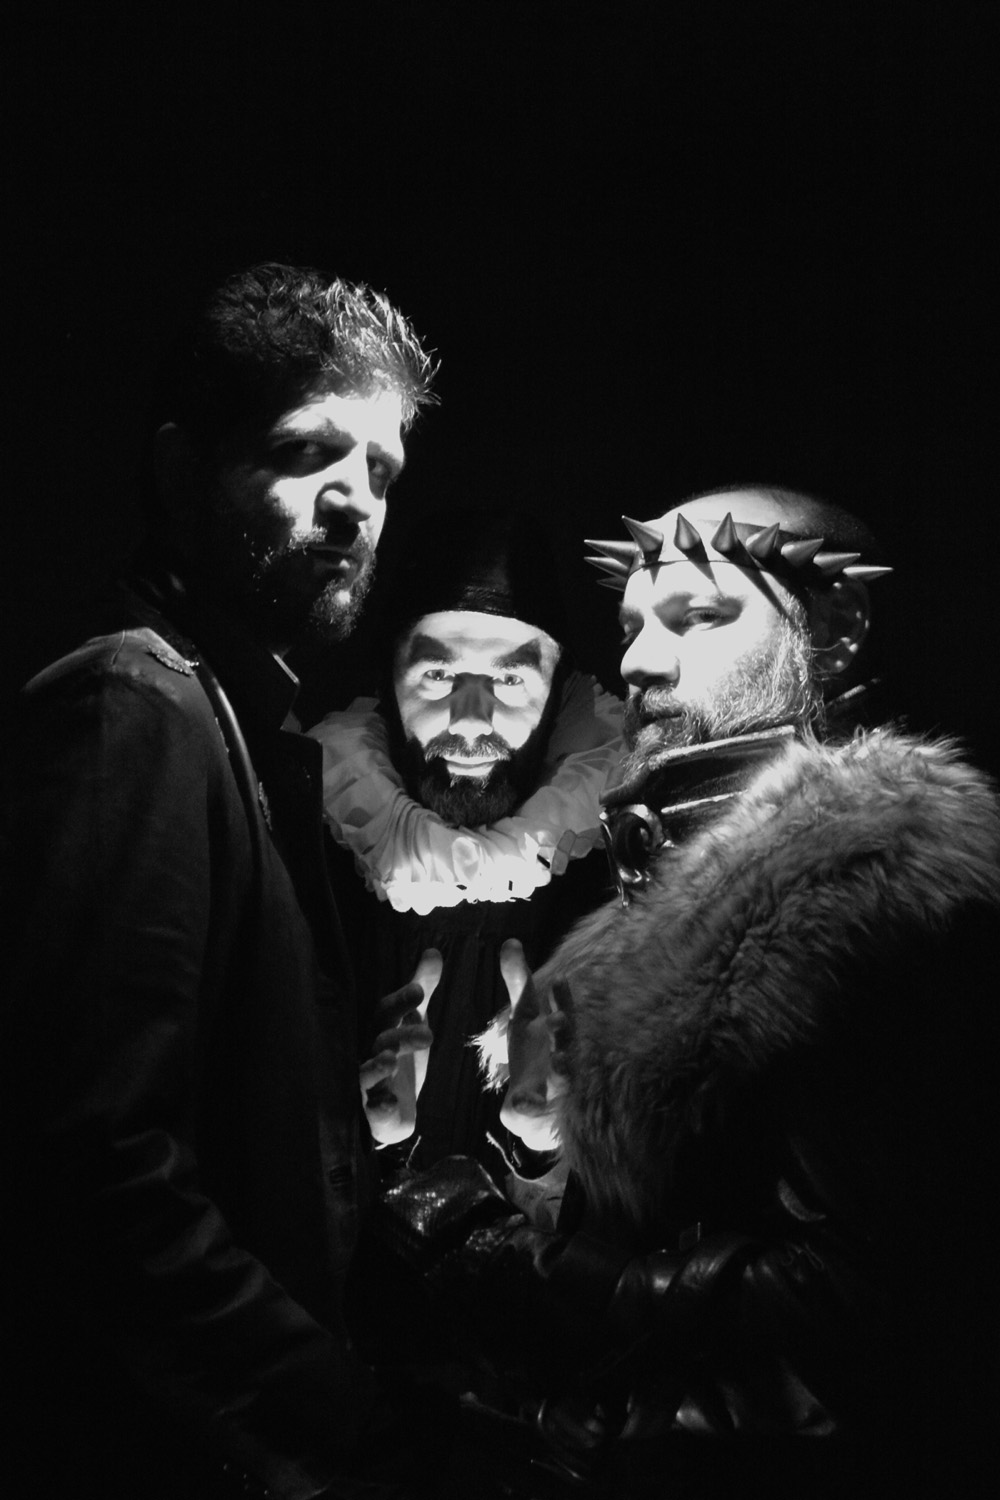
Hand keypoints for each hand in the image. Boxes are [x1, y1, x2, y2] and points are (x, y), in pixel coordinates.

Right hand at [361, 948, 441, 1145]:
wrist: (393, 1107)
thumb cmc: (400, 1055)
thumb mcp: (414, 1019)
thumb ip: (422, 988)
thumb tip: (434, 951)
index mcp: (382, 1030)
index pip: (385, 1011)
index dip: (400, 1001)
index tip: (419, 991)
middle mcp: (370, 1053)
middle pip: (380, 1040)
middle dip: (400, 1036)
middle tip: (428, 1035)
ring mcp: (370, 1084)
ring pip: (367, 1074)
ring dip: (377, 1067)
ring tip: (390, 1061)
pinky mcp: (375, 1112)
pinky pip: (373, 1111)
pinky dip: (379, 1107)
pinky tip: (388, 1103)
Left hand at [498, 939, 567, 1152]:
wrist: (541, 1104)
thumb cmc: (534, 1049)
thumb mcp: (525, 1014)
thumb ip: (519, 981)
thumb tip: (510, 941)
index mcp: (556, 1033)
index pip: (562, 1012)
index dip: (562, 999)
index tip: (560, 982)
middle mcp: (562, 1057)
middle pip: (566, 1044)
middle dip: (563, 1033)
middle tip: (558, 1021)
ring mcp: (553, 1086)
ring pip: (561, 1077)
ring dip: (560, 1069)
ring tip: (557, 1062)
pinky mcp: (534, 1110)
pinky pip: (531, 1109)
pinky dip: (528, 1106)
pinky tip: (522, 1104)